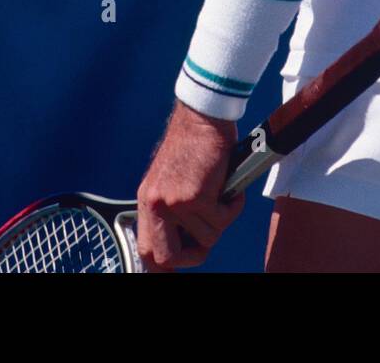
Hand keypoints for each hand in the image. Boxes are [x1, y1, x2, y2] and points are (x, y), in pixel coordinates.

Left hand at [136, 100, 245, 270]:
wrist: (202, 115)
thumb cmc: (194, 143)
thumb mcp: (170, 179)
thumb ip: (172, 208)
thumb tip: (185, 239)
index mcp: (148, 200)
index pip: (146, 250)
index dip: (164, 264)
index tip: (180, 265)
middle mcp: (156, 205)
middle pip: (167, 259)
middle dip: (194, 256)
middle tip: (209, 233)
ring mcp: (174, 203)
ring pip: (207, 238)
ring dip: (221, 219)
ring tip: (222, 194)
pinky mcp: (196, 197)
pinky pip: (221, 220)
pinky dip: (233, 206)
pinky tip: (230, 187)